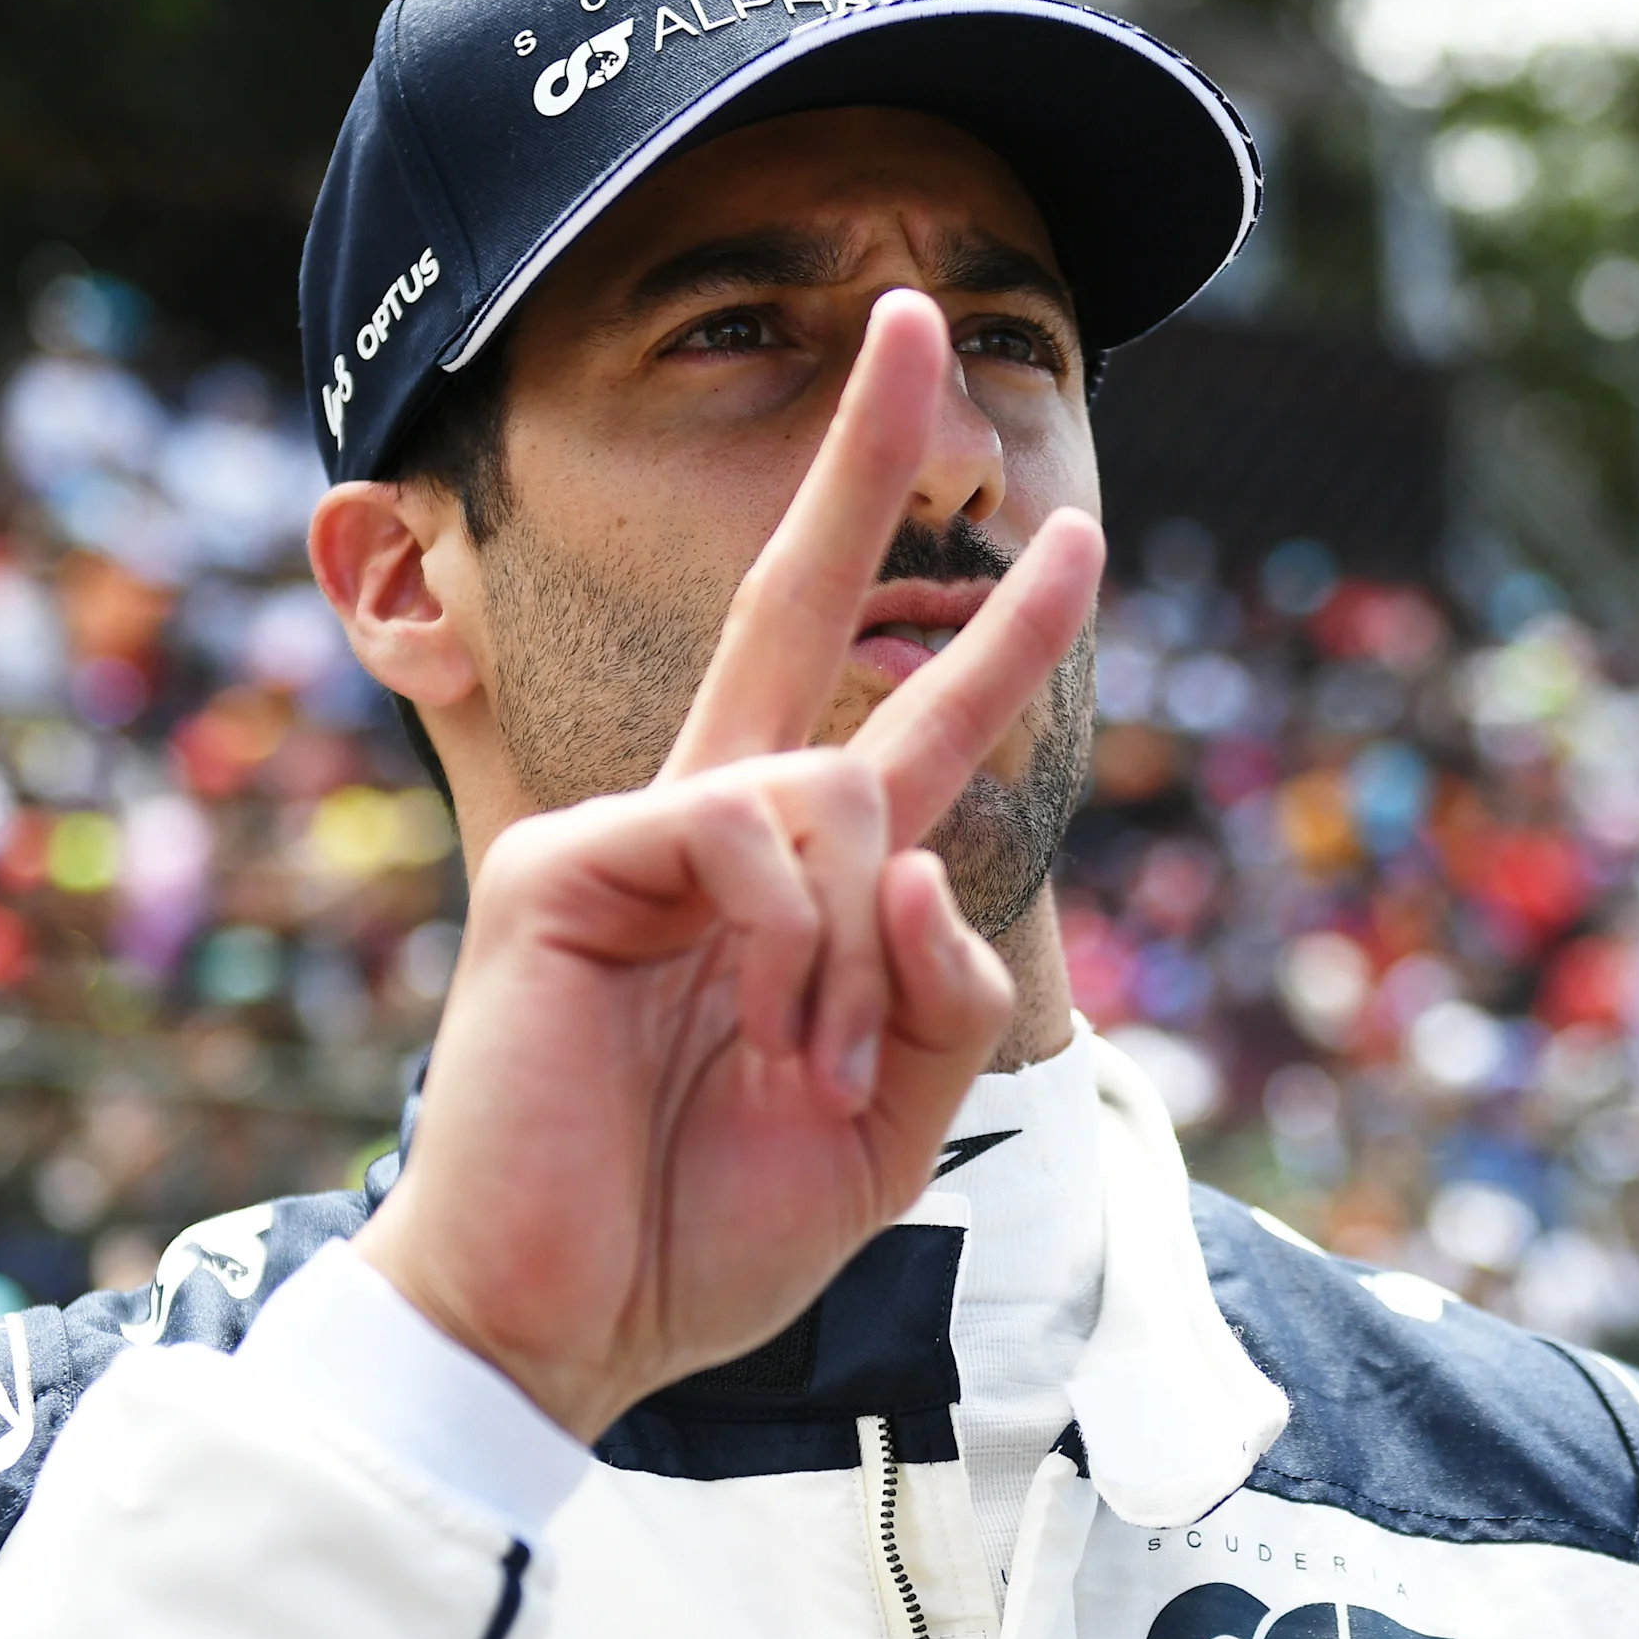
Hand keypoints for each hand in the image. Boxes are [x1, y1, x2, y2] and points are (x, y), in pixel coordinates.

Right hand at [353, 291, 1103, 1441]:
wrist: (564, 1324)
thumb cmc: (705, 1229)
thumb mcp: (886, 1126)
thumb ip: (939, 995)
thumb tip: (926, 866)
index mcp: (787, 891)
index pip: (902, 730)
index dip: (994, 639)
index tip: (1074, 537)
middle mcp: (713, 834)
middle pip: (792, 603)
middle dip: (863, 461)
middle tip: (922, 314)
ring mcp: (635, 836)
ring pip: (827, 781)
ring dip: (856, 948)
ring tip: (806, 1072)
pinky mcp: (564, 861)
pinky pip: (742, 830)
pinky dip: (786, 940)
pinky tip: (753, 1032)